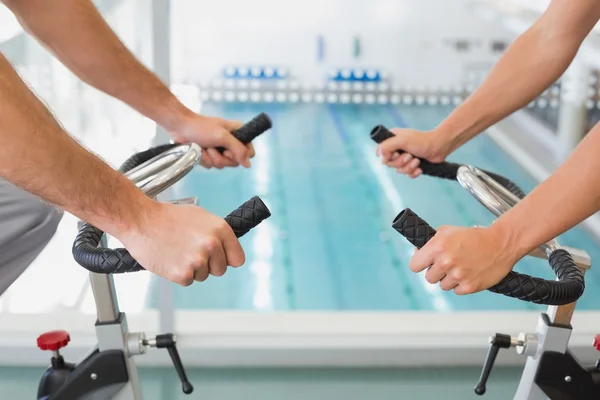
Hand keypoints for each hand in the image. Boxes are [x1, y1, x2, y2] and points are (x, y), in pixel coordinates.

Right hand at [118, 201, 244, 284]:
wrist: (140, 220)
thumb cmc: (168, 217)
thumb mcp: (200, 216)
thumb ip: (217, 233)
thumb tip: (227, 248)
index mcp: (220, 229)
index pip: (238, 258)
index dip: (228, 259)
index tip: (221, 259)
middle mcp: (212, 245)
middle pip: (220, 270)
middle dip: (208, 265)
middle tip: (191, 252)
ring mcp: (197, 261)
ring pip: (203, 276)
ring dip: (192, 269)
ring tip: (177, 252)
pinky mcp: (182, 274)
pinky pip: (188, 281)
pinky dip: (179, 274)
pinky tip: (170, 259)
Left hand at [170, 114, 255, 168]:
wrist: (180, 128)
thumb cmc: (201, 127)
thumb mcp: (222, 136)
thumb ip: (238, 149)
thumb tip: (248, 164)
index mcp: (238, 133)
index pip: (250, 152)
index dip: (241, 155)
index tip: (228, 151)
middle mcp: (231, 142)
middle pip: (235, 162)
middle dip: (221, 157)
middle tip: (213, 147)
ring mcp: (220, 150)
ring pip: (222, 165)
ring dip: (211, 158)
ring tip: (205, 147)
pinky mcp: (210, 155)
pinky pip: (212, 165)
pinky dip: (204, 159)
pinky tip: (199, 150)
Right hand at [376, 128, 450, 177]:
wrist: (439, 147)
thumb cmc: (421, 141)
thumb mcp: (401, 140)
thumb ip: (387, 147)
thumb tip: (381, 159)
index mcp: (392, 140)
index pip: (380, 152)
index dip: (386, 157)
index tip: (395, 154)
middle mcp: (396, 149)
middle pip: (389, 164)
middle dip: (401, 162)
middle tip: (410, 156)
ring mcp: (404, 157)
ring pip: (399, 170)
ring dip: (409, 167)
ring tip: (417, 160)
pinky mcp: (412, 165)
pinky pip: (408, 174)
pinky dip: (414, 172)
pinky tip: (420, 167)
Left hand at [408, 225, 521, 294]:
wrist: (500, 243)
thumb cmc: (474, 236)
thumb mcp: (447, 231)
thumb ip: (430, 242)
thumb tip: (418, 252)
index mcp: (437, 247)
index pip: (414, 265)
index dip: (420, 264)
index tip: (425, 263)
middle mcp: (445, 262)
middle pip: (429, 278)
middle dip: (436, 272)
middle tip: (448, 264)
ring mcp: (457, 276)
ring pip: (442, 286)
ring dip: (449, 279)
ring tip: (461, 267)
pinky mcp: (469, 286)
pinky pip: (457, 291)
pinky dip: (462, 285)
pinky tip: (469, 273)